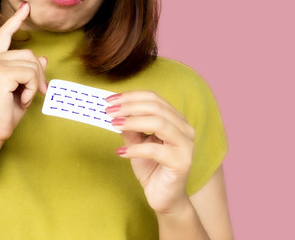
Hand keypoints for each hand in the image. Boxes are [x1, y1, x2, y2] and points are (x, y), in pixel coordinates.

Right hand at [0, 2, 47, 145]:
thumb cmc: (3, 116)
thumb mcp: (21, 91)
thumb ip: (29, 73)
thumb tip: (41, 58)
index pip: (3, 35)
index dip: (15, 20)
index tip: (25, 7)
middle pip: (28, 53)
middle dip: (38, 75)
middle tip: (37, 94)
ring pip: (32, 64)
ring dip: (36, 84)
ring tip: (25, 99)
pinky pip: (30, 74)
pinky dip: (32, 89)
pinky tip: (23, 101)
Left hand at [106, 91, 195, 214]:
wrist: (164, 198)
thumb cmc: (152, 167)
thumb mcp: (136, 143)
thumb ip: (129, 128)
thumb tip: (115, 111)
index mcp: (176, 119)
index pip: (154, 98)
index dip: (131, 96)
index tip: (110, 100)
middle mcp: (185, 129)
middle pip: (156, 107)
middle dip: (129, 107)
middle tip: (109, 111)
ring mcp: (186, 145)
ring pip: (159, 123)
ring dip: (132, 122)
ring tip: (114, 125)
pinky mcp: (181, 163)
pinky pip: (156, 150)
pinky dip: (136, 149)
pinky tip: (121, 153)